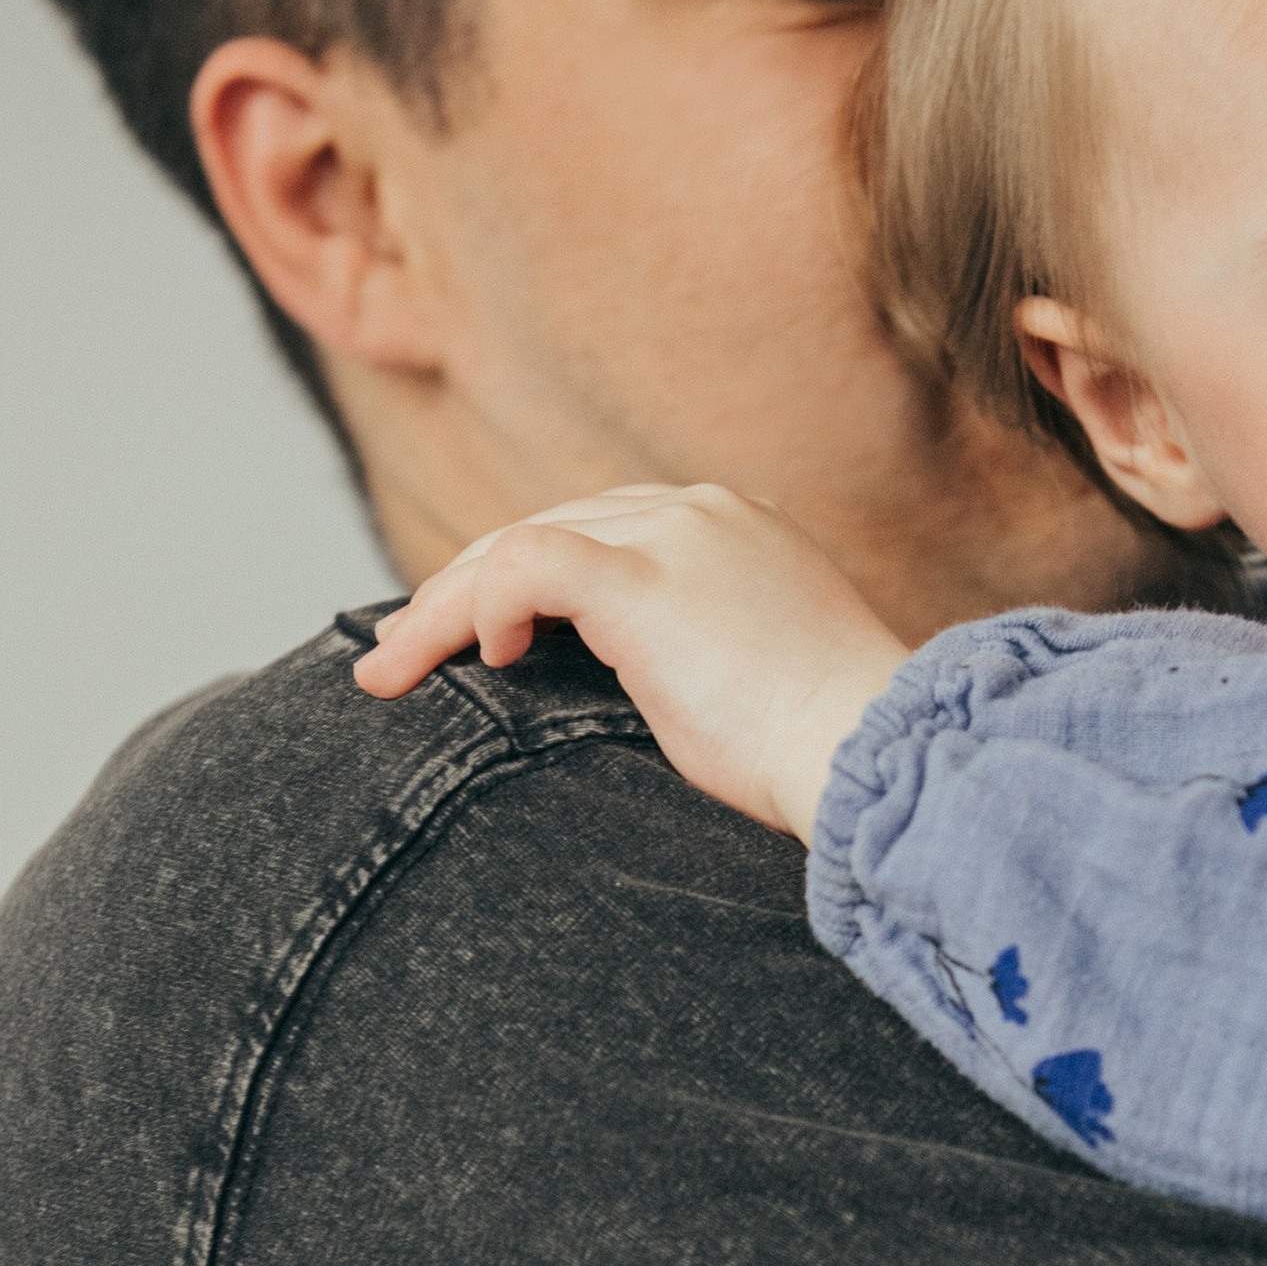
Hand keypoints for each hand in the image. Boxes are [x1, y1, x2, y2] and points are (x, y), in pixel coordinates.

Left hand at [353, 482, 910, 841]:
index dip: (519, 578)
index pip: (600, 528)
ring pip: (518, 543)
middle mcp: (702, 512)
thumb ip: (692, 658)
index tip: (473, 638)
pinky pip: (522, 565)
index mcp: (736, 530)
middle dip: (460, 587)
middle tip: (395, 651)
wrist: (875, 752)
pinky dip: (477, 607)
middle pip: (547, 526)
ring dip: (441, 608)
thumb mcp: (758, 680)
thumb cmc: (827, 748)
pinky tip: (480, 659)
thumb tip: (630, 697)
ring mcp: (676, 535)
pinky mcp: (645, 579)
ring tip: (391, 671)